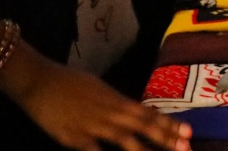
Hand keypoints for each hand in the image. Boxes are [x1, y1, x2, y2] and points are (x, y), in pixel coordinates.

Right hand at [1, 47, 191, 150]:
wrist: (39, 82)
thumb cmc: (69, 83)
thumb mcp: (99, 89)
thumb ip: (116, 104)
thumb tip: (135, 115)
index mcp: (116, 99)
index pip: (147, 114)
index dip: (168, 124)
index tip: (188, 132)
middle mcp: (110, 112)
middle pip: (143, 127)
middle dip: (166, 139)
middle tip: (186, 148)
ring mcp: (94, 127)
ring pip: (126, 142)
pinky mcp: (76, 140)